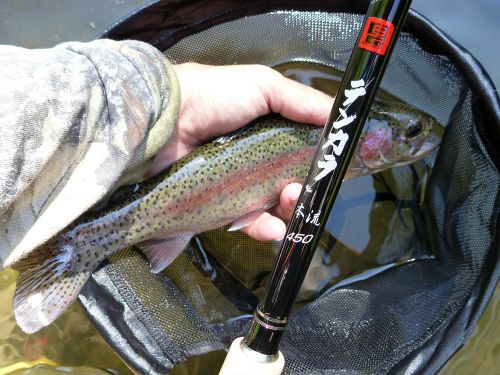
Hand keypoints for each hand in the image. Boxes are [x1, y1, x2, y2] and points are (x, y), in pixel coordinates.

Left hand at [149, 63, 331, 240]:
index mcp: (268, 129)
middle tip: (306, 188)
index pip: (302, 151)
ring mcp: (238, 184)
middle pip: (291, 181)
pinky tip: (274, 228)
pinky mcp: (220, 206)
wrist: (164, 122)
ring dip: (290, 210)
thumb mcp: (264, 85)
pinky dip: (265, 228)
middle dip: (306, 188)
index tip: (332, 169)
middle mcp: (255, 158)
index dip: (319, 161)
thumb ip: (303, 100)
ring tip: (290, 202)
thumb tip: (341, 114)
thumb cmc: (214, 97)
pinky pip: (249, 222)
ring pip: (274, 206)